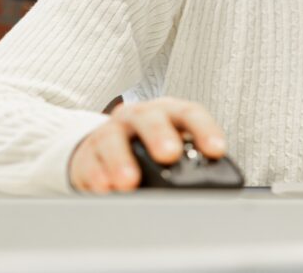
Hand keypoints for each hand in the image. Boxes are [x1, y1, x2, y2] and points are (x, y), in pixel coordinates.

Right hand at [68, 97, 226, 193]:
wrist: (107, 144)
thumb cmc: (151, 146)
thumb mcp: (174, 144)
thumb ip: (190, 158)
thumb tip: (207, 182)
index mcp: (169, 112)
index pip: (190, 114)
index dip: (205, 130)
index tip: (215, 150)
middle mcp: (139, 117)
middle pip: (149, 118)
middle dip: (160, 135)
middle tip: (169, 154)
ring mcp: (111, 132)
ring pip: (113, 140)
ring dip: (122, 161)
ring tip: (129, 182)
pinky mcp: (87, 153)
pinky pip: (89, 162)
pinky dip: (96, 177)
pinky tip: (104, 189)